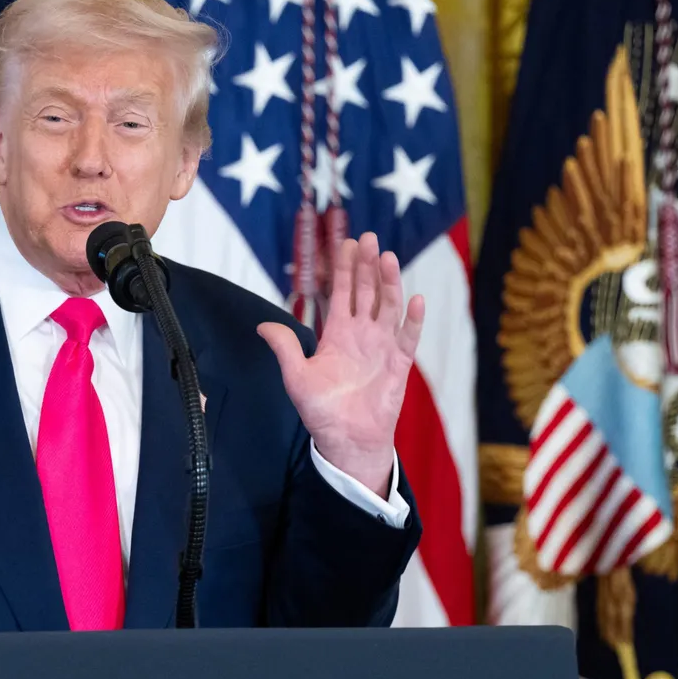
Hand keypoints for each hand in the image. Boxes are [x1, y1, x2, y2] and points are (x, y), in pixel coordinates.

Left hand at [258, 232, 423, 497]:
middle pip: (367, 292)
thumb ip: (285, 347)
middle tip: (367, 238)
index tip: (345, 243)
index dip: (344, 269)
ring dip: (389, 283)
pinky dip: (412, 319)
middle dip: (366, 265)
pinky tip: (415, 299)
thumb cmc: (321, 411)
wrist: (346, 440)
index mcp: (337, 334)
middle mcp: (362, 335)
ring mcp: (382, 347)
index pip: (342, 293)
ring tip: (386, 258)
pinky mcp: (399, 364)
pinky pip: (408, 338)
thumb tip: (262, 325)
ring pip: (388, 307)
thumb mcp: (296, 377)